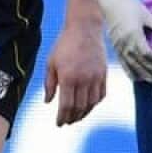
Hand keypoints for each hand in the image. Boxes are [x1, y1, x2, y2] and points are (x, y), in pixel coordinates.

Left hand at [44, 9, 107, 125]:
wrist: (84, 29)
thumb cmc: (64, 45)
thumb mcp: (51, 62)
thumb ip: (49, 84)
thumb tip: (48, 102)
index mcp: (68, 77)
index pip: (66, 106)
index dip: (62, 117)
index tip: (59, 123)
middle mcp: (83, 79)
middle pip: (79, 108)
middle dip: (72, 118)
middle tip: (67, 122)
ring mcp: (95, 77)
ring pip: (91, 104)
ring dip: (84, 114)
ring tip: (77, 117)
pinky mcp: (103, 74)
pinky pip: (101, 95)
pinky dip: (94, 104)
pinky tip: (88, 106)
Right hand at [94, 0, 151, 82]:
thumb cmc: (128, 3)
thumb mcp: (144, 12)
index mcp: (133, 34)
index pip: (146, 53)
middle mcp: (125, 43)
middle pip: (140, 61)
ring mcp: (118, 45)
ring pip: (131, 64)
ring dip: (142, 73)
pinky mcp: (115, 45)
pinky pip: (122, 62)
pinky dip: (129, 71)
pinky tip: (135, 78)